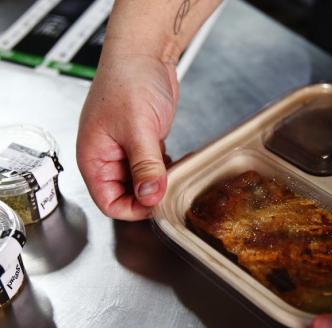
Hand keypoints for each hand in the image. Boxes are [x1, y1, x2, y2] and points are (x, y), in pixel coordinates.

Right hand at [77, 51, 177, 220]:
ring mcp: (125, 152)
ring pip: (142, 183)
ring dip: (160, 182)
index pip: (109, 203)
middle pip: (127, 195)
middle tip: (171, 187)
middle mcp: (107, 159)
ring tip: (175, 172)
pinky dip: (165, 170)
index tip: (157, 203)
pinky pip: (152, 169)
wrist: (144, 54)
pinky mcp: (141, 145)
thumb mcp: (138, 128)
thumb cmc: (129, 80)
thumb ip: (145, 166)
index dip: (133, 209)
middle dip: (150, 195)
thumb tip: (150, 197)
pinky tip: (176, 162)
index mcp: (94, 159)